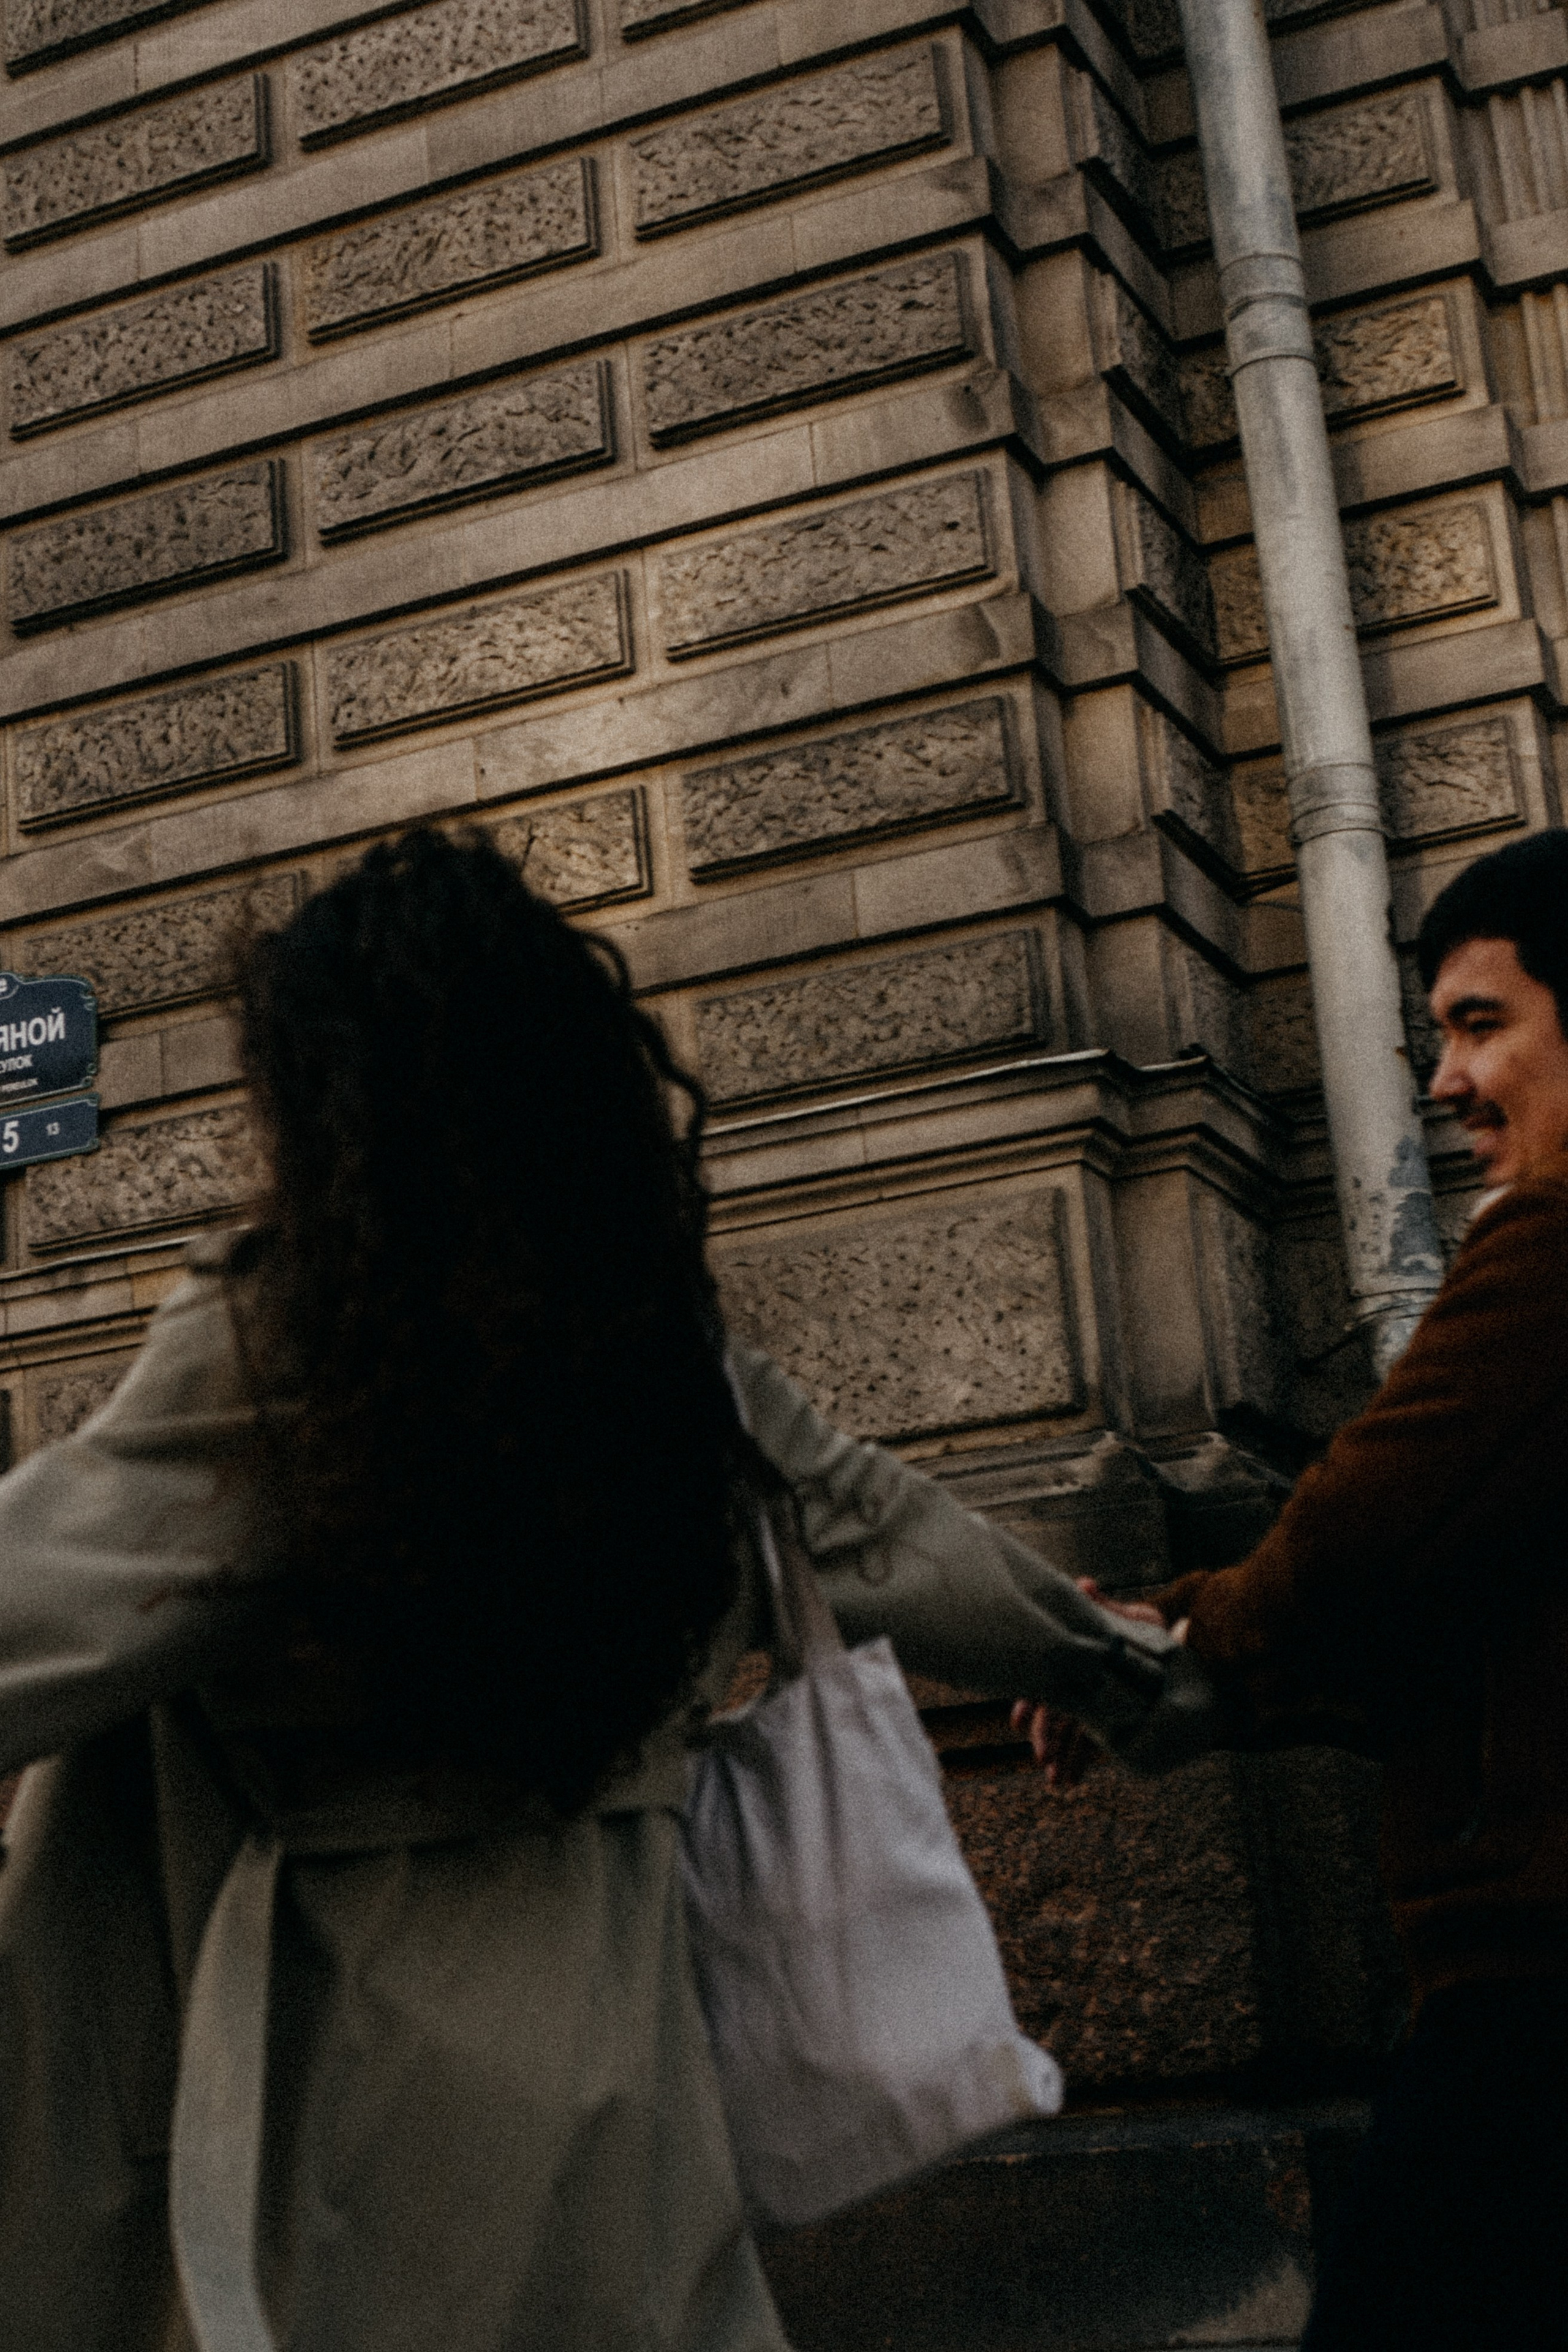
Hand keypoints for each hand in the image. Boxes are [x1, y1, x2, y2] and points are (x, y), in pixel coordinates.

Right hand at [1009, 1577, 1169, 1787]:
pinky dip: (1077, 1761)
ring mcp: (1091, 1704)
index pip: (1049, 1680)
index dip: (1030, 1700)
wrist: (1184, 1664)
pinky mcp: (1105, 1722)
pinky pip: (1086, 1744)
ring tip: (1056, 1781)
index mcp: (1079, 1659)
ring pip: (1068, 1733)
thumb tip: (1084, 1583)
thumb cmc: (1153, 1635)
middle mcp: (1079, 1682)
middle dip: (1045, 1737)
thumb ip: (1107, 1608)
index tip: (1019, 1722)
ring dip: (1059, 1756)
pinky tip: (1070, 1779)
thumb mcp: (1133, 1620)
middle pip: (1053, 1712)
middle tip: (1042, 1758)